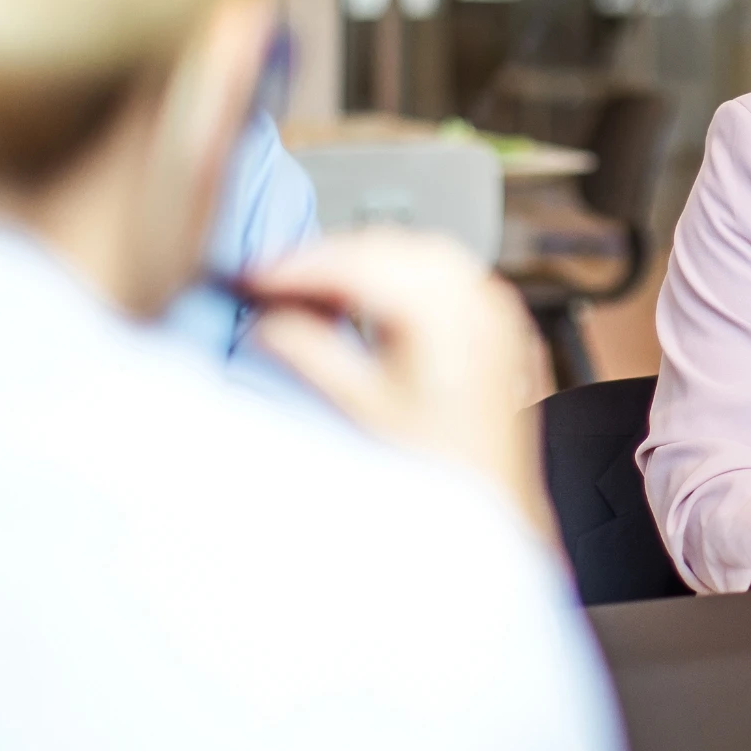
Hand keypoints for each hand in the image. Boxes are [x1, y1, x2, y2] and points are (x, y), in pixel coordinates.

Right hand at [246, 229, 554, 541]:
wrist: (496, 503)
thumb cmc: (443, 468)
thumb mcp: (360, 407)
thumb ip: (307, 351)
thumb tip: (267, 320)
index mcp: (447, 312)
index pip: (358, 262)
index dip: (297, 265)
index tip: (251, 276)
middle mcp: (478, 299)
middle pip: (388, 248)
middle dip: (326, 259)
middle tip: (271, 282)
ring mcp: (495, 308)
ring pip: (418, 254)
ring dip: (361, 263)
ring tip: (309, 291)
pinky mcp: (498, 323)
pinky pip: (446, 275)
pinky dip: (399, 276)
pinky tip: (366, 299)